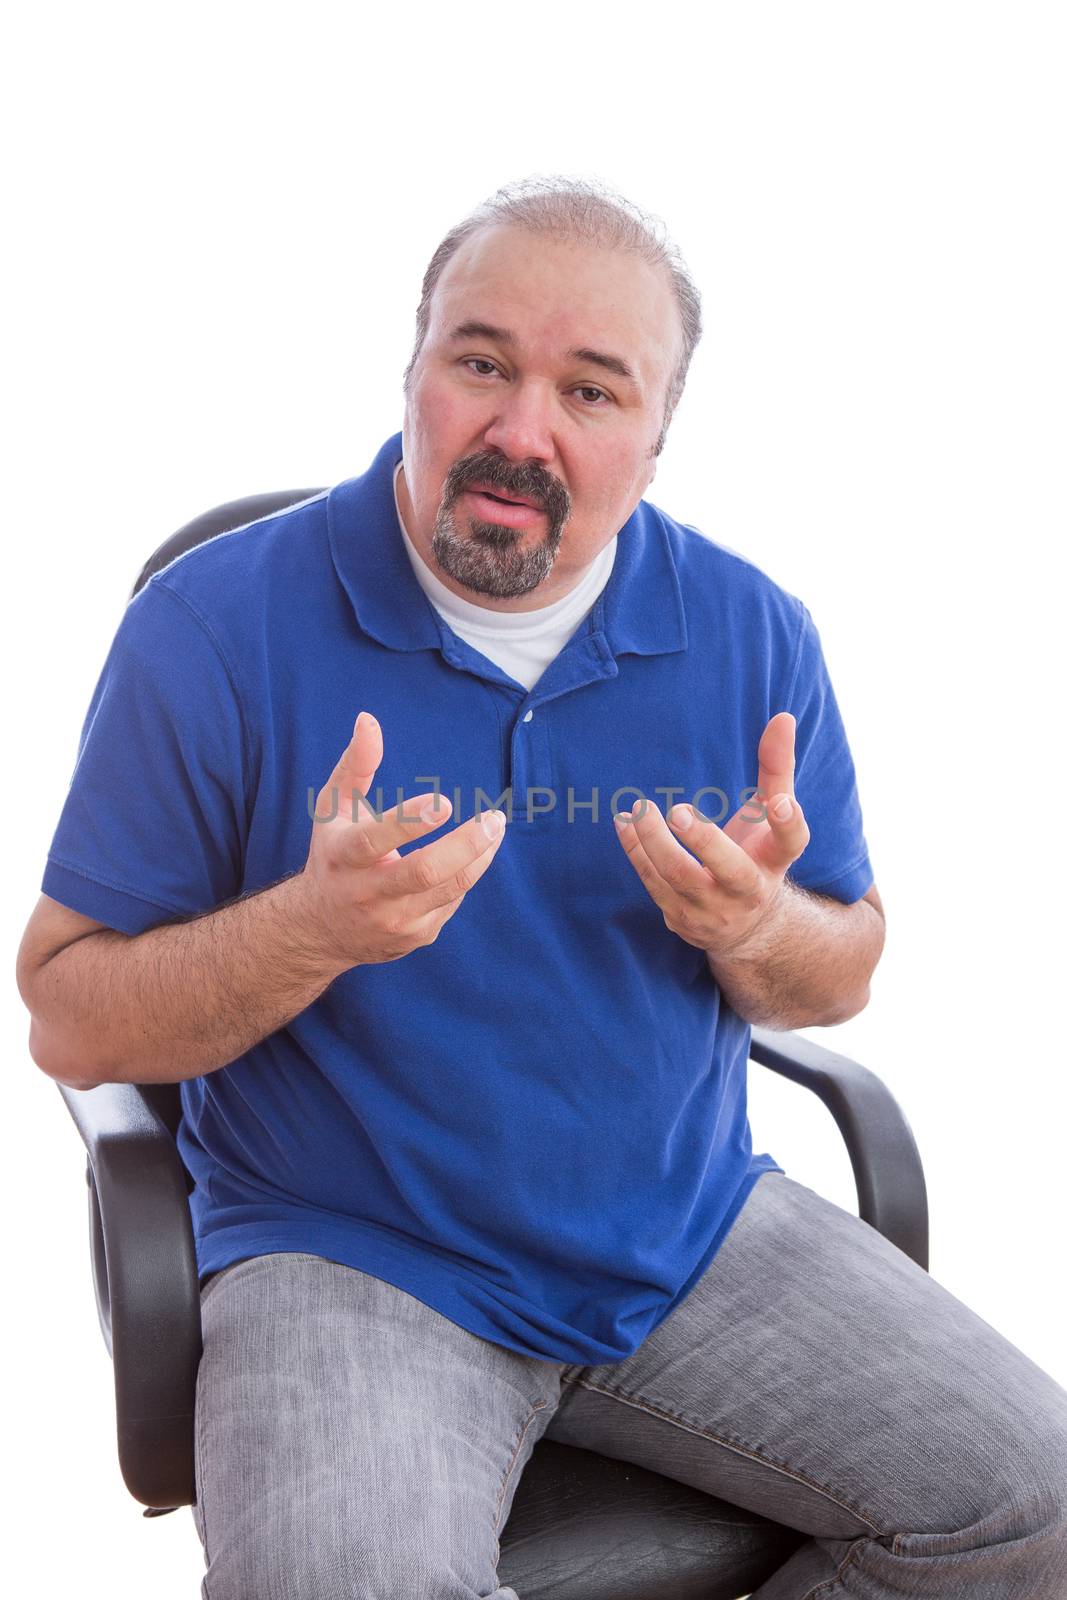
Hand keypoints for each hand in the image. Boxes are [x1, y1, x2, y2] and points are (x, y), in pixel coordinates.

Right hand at [296, 712, 505, 968]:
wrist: (320, 929)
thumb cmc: (334, 854)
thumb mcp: (334, 809)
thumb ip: (355, 765)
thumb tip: (368, 719)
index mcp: (343, 857)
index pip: (374, 841)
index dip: (408, 822)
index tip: (442, 802)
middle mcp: (366, 894)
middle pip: (423, 872)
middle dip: (464, 844)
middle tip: (493, 819)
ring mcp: (393, 921)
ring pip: (448, 888)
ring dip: (479, 856)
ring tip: (495, 827)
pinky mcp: (415, 935)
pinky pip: (452, 901)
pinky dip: (466, 873)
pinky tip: (472, 855)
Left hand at [613, 712, 810, 959]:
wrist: (747, 929)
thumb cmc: (758, 855)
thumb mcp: (771, 815)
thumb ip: (776, 768)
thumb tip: (783, 716)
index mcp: (775, 860)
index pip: (791, 842)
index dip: (788, 823)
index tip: (778, 803)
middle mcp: (748, 889)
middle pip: (730, 870)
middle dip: (704, 842)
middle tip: (678, 811)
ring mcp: (713, 909)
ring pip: (680, 879)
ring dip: (655, 843)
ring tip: (641, 809)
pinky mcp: (682, 918)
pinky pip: (654, 884)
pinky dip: (636, 852)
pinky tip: (625, 824)